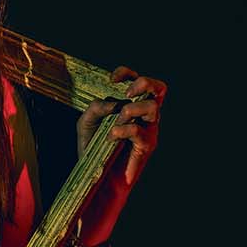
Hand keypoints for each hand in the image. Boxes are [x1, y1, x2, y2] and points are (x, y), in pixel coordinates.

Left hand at [75, 65, 167, 185]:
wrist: (96, 174)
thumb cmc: (93, 146)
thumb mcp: (86, 123)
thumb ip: (95, 108)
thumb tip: (113, 104)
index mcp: (131, 104)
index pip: (138, 79)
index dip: (127, 73)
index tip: (112, 80)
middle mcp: (143, 114)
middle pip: (159, 88)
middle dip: (143, 83)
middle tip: (126, 94)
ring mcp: (148, 129)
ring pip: (152, 107)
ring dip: (131, 110)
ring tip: (116, 123)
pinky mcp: (147, 145)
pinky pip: (139, 130)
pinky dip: (122, 130)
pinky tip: (111, 137)